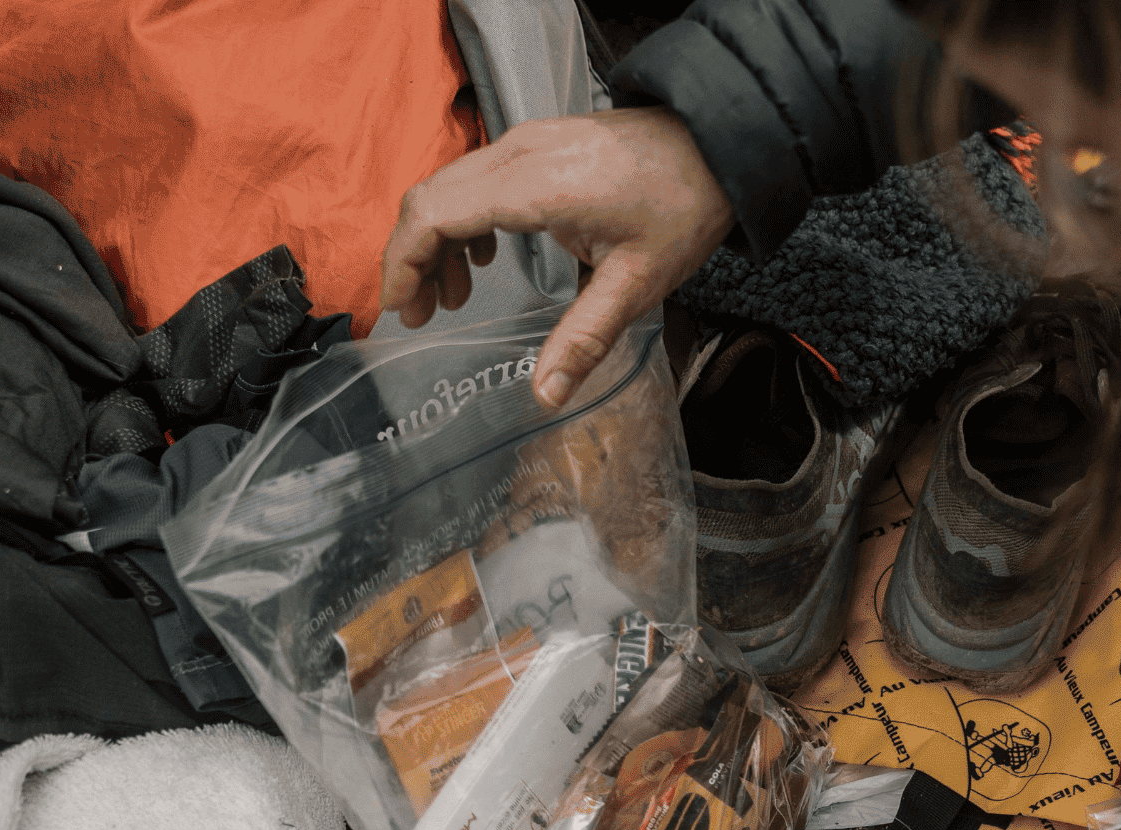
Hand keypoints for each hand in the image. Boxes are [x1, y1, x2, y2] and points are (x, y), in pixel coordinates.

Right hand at [379, 109, 735, 406]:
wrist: (718, 144)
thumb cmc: (684, 205)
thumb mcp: (638, 283)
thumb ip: (585, 338)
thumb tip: (546, 396)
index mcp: (533, 185)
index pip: (434, 213)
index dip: (404, 262)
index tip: (401, 310)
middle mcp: (518, 152)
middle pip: (431, 197)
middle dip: (412, 257)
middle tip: (419, 315)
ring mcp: (526, 141)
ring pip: (451, 186)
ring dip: (439, 240)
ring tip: (453, 297)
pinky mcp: (539, 143)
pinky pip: (478, 177)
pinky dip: (466, 218)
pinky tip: (485, 256)